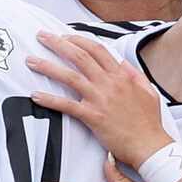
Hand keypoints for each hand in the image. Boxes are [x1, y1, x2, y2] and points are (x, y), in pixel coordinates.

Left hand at [27, 31, 175, 170]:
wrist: (150, 145)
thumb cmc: (149, 122)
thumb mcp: (148, 91)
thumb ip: (134, 75)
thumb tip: (122, 63)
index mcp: (121, 76)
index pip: (97, 50)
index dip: (78, 40)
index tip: (65, 36)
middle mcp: (109, 83)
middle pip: (79, 56)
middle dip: (58, 44)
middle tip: (42, 37)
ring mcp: (100, 99)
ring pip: (69, 77)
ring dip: (47, 67)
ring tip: (31, 61)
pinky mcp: (93, 116)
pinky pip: (67, 105)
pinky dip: (50, 99)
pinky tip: (36, 95)